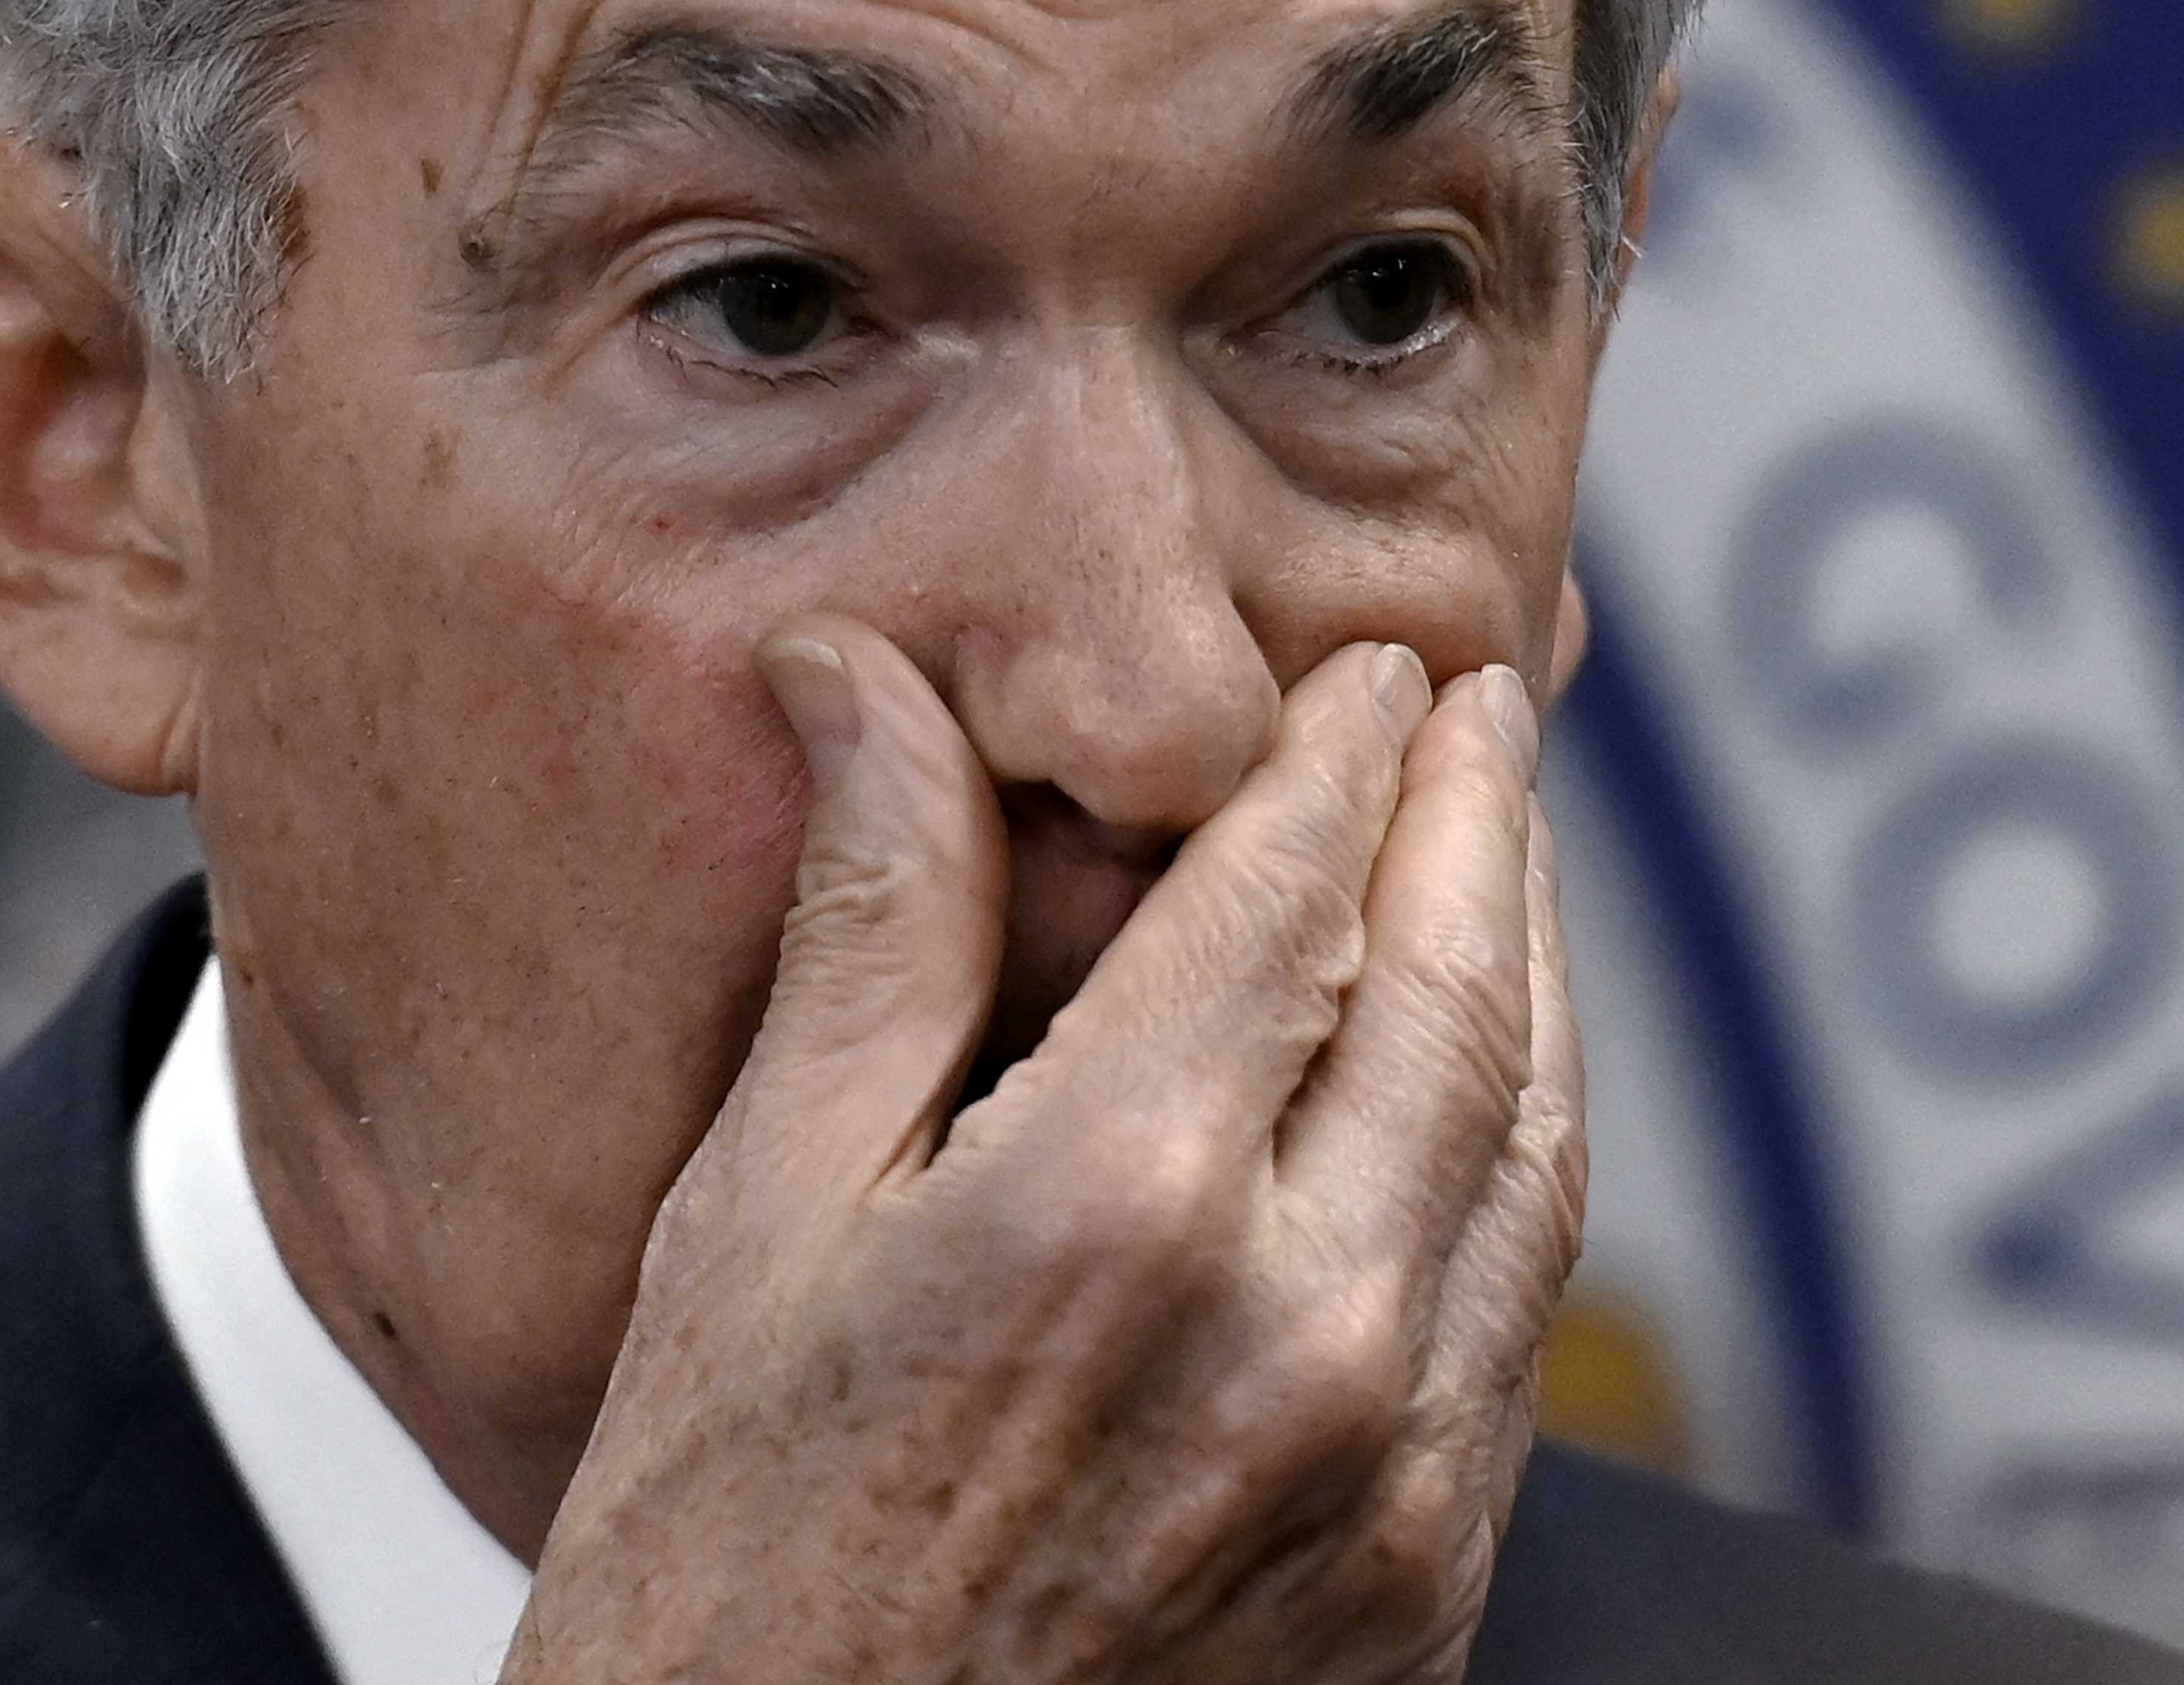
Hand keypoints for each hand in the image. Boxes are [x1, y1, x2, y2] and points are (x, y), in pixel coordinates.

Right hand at [504, 621, 1582, 1683]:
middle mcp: (1300, 1332)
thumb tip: (864, 686)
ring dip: (1535, 977)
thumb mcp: (752, 1220)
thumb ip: (869, 933)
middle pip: (1453, 996)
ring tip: (1511, 867)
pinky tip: (1484, 1098)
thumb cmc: (724, 1565)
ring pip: (1532, 1151)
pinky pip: (1523, 1320)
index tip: (1373, 672)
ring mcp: (1390, 1476)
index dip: (1342, 755)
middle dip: (1482, 825)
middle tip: (1487, 715)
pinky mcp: (1422, 1586)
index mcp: (1117, 1204)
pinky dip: (1525, 1160)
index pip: (1288, 895)